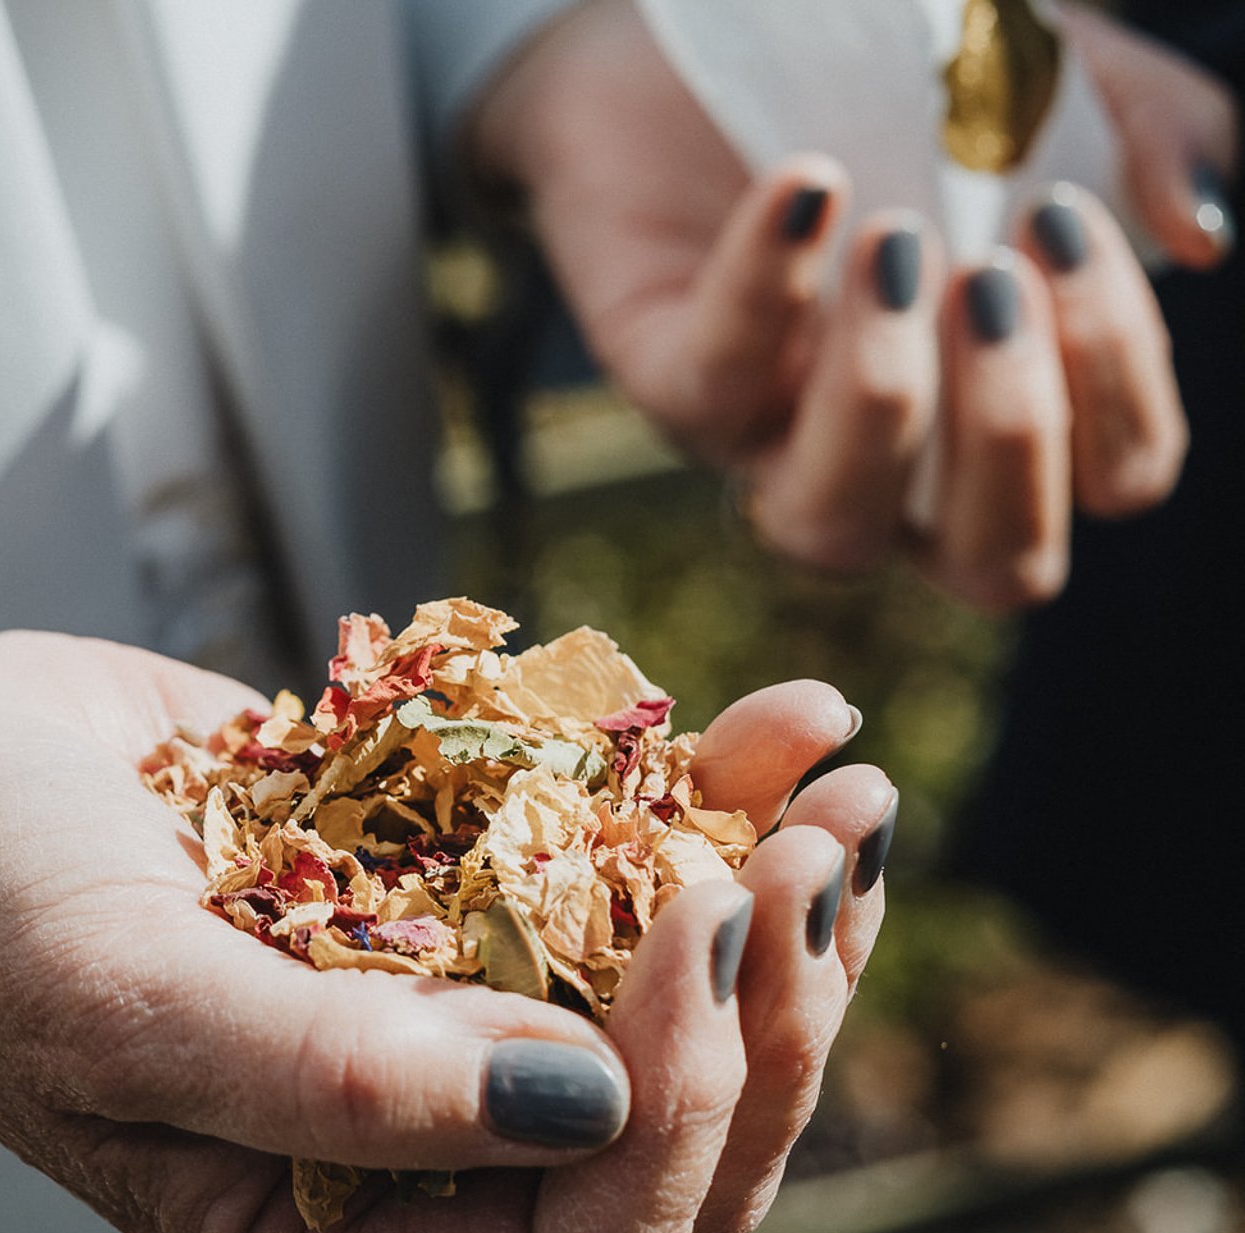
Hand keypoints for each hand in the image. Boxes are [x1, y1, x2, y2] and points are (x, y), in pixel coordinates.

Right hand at [0, 632, 893, 1232]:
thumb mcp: (121, 1004)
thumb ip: (337, 1082)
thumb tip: (586, 1120)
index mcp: (325, 1231)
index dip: (682, 1111)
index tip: (695, 923)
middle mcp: (402, 1134)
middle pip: (668, 1136)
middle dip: (768, 1009)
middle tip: (815, 858)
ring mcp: (430, 998)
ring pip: (669, 998)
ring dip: (777, 897)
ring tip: (846, 788)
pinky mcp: (434, 873)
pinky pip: (603, 855)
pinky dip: (702, 785)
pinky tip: (773, 715)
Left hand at [473, 0, 1235, 613]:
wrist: (685, 43)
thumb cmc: (889, 88)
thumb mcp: (1044, 94)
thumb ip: (1142, 145)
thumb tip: (1202, 239)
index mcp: (999, 415)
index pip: (1109, 483)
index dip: (1121, 391)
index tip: (1069, 227)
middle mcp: (890, 462)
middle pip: (993, 564)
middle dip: (1015, 435)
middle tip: (992, 277)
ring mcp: (769, 438)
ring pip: (830, 529)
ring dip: (885, 397)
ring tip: (896, 244)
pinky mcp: (658, 384)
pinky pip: (708, 387)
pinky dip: (767, 290)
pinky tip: (811, 185)